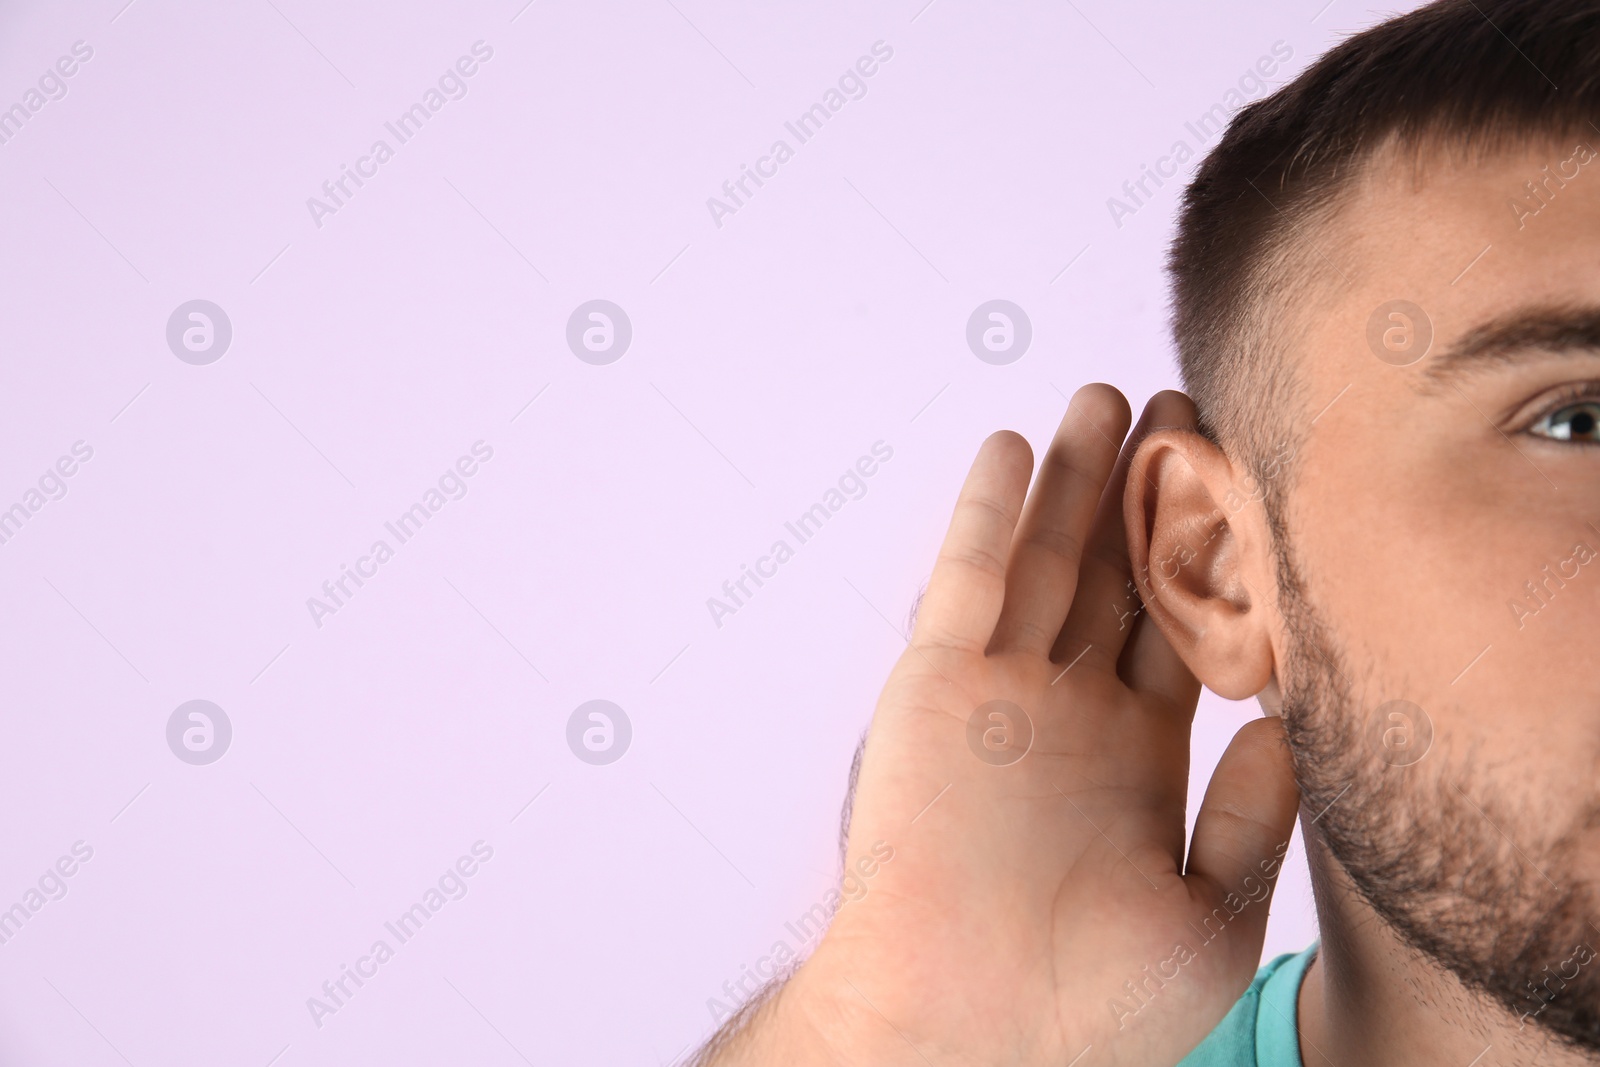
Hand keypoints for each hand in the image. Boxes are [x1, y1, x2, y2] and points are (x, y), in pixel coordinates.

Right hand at [726, 385, 1300, 1065]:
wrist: (966, 1031)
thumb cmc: (1089, 1006)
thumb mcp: (1212, 915)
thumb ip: (1252, 814)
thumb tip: (1285, 712)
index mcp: (1133, 754)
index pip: (1183, 629)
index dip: (1217, 557)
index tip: (1251, 484)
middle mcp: (1066, 709)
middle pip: (1117, 573)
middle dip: (1150, 494)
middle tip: (1187, 406)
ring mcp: (998, 691)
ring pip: (1045, 557)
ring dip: (1075, 478)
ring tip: (1110, 397)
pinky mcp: (934, 684)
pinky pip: (964, 580)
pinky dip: (986, 512)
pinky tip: (1014, 447)